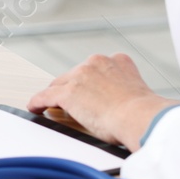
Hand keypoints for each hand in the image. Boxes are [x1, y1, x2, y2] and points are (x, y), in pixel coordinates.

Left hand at [26, 53, 179, 152]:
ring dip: (55, 95)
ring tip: (50, 106)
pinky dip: (38, 103)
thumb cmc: (144, 114)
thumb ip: (127, 91)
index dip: (90, 81)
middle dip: (72, 87)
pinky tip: (35, 108)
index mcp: (118, 61)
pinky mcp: (67, 93)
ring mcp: (81, 76)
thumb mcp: (138, 92)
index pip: (96, 68)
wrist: (141, 118)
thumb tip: (121, 103)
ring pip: (60, 85)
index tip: (89, 89)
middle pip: (75, 75)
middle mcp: (97, 63)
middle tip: (71, 102)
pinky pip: (45, 97)